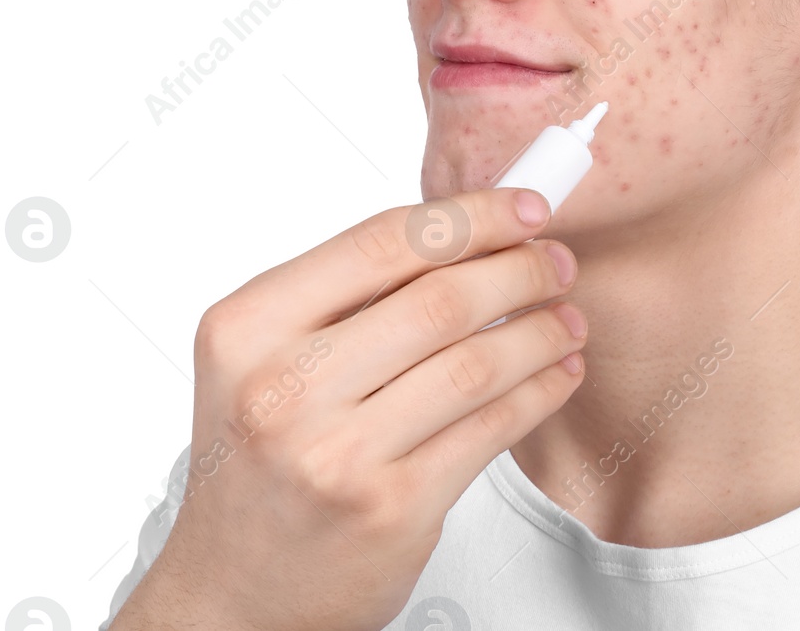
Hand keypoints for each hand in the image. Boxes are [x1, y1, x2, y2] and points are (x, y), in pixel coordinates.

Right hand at [111, 187, 585, 630]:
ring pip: (476, 363)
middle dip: (519, 269)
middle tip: (555, 261)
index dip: (471, 216)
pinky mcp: (392, 509)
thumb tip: (466, 229)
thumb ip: (347, 295)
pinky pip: (490, 429)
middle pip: (440, 298)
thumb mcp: (264, 360)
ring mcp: (337, 456)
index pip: (382, 240)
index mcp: (246, 327)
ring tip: (566, 318)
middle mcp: (283, 388)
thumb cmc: (260, 461)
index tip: (522, 208)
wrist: (233, 591)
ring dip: (541, 330)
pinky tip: (557, 373)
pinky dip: (540, 391)